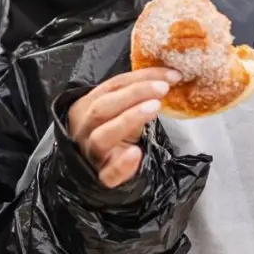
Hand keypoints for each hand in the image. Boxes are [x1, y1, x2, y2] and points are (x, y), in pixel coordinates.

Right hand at [67, 68, 181, 188]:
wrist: (99, 169)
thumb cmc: (114, 134)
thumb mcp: (120, 112)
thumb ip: (135, 97)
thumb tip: (168, 78)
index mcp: (85, 106)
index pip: (112, 86)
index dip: (141, 77)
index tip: (170, 75)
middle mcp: (82, 129)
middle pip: (102, 108)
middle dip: (134, 94)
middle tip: (163, 89)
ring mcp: (90, 154)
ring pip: (101, 137)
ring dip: (129, 119)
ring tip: (155, 108)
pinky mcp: (101, 177)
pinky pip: (108, 173)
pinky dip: (122, 164)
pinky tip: (136, 153)